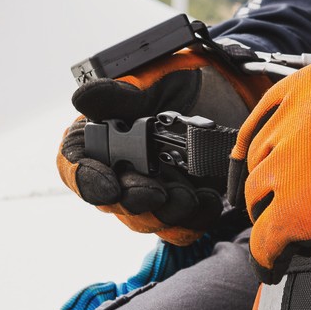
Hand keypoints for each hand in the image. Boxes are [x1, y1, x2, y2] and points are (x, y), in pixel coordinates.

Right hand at [58, 48, 269, 244]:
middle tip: (157, 193)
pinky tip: (209, 199)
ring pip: (147, 220)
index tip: (109, 186)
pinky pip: (182, 228)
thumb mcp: (155, 81)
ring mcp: (151, 191)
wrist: (235, 96)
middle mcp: (120, 169)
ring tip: (189, 195)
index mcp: (99, 137)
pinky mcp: (182, 207)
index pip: (75, 167)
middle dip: (135, 200)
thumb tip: (83, 98)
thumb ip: (120, 94)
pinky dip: (195, 219)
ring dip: (167, 213)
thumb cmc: (185, 83)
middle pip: (112, 202)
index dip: (87, 181)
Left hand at [228, 47, 310, 281]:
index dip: (258, 145)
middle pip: (264, 154)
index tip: (252, 163)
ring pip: (260, 192)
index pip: (267, 110)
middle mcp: (309, 107)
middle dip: (267, 184)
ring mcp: (304, 153)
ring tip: (282, 237)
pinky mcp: (306, 201)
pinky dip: (268, 254)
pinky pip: (269, 234)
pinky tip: (275, 264)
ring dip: (268, 216)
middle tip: (276, 207)